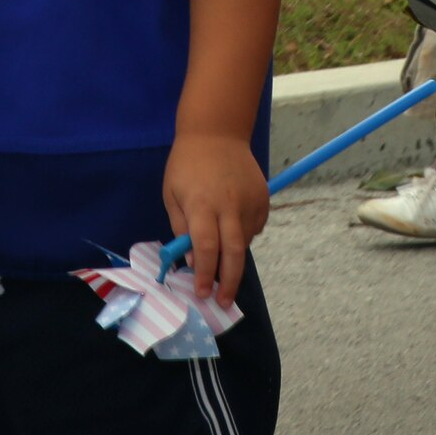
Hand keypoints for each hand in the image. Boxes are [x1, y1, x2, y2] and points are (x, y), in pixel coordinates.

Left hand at [163, 132, 268, 308]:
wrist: (217, 132)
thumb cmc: (186, 165)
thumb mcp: (172, 195)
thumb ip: (182, 229)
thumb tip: (193, 261)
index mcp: (201, 205)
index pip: (206, 248)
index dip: (204, 274)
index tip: (202, 293)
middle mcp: (228, 205)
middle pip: (234, 252)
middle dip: (229, 282)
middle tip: (224, 302)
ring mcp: (249, 201)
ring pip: (246, 241)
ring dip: (234, 255)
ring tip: (222, 249)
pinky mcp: (263, 198)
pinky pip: (255, 227)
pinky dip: (244, 235)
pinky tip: (232, 224)